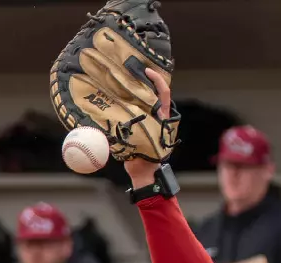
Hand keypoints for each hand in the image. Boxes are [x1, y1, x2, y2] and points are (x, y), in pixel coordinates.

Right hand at [123, 67, 173, 190]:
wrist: (145, 174)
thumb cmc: (147, 162)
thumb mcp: (145, 147)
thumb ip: (135, 135)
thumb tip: (119, 126)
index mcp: (163, 118)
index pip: (163, 93)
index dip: (157, 80)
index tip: (147, 71)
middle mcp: (157, 116)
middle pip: (152, 92)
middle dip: (143, 80)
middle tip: (129, 71)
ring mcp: (150, 121)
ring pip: (143, 101)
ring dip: (134, 91)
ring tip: (120, 82)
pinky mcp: (142, 126)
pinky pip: (135, 111)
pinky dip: (127, 104)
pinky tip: (116, 100)